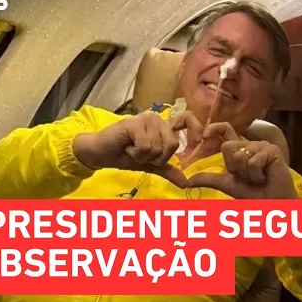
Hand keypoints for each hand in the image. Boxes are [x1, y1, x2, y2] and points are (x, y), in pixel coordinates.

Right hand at [73, 110, 202, 187]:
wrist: (101, 153)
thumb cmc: (124, 156)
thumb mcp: (150, 165)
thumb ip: (168, 171)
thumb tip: (186, 183)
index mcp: (163, 126)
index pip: (187, 119)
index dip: (196, 128)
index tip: (199, 140)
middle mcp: (157, 119)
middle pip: (173, 144)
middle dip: (157, 158)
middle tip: (141, 154)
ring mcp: (146, 119)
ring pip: (158, 147)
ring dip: (144, 156)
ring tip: (132, 150)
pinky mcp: (134, 123)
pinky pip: (146, 146)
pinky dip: (136, 153)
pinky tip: (126, 147)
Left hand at [187, 122, 297, 198]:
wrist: (273, 204)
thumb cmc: (253, 194)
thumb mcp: (227, 185)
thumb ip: (209, 179)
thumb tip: (187, 181)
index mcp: (239, 149)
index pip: (225, 130)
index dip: (214, 128)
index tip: (203, 136)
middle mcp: (249, 144)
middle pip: (228, 146)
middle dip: (234, 168)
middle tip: (247, 177)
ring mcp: (261, 146)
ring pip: (240, 156)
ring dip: (246, 174)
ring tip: (258, 178)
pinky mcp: (271, 150)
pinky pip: (253, 162)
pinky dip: (256, 175)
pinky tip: (266, 178)